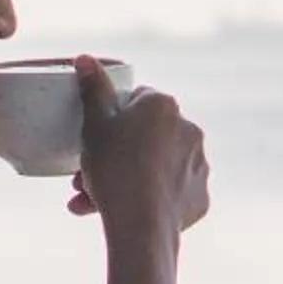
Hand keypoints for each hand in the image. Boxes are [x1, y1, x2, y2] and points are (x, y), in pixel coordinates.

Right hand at [67, 56, 209, 233]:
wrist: (141, 224)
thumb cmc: (115, 168)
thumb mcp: (94, 125)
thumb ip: (92, 89)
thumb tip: (85, 59)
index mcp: (163, 105)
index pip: (135, 101)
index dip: (110, 119)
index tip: (94, 139)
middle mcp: (189, 129)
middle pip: (143, 137)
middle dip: (113, 155)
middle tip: (83, 176)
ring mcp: (198, 165)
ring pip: (153, 167)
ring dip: (125, 179)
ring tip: (90, 201)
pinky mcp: (199, 197)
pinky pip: (169, 194)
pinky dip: (148, 200)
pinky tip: (123, 212)